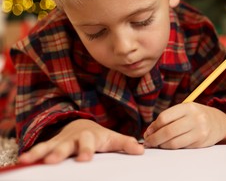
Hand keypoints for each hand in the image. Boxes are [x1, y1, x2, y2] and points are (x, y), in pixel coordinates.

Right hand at [18, 119, 143, 163]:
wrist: (81, 125)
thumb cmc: (99, 136)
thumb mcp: (112, 138)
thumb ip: (125, 143)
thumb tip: (142, 151)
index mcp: (90, 136)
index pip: (89, 143)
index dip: (86, 150)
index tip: (84, 159)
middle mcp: (74, 138)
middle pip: (67, 145)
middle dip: (61, 152)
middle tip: (54, 160)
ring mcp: (61, 141)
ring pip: (50, 146)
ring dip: (41, 153)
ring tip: (29, 160)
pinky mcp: (51, 145)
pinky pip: (40, 149)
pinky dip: (31, 154)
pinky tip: (22, 161)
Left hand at [143, 103, 225, 148]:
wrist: (219, 123)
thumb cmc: (196, 115)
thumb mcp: (185, 110)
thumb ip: (169, 117)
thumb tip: (149, 131)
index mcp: (188, 107)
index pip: (164, 117)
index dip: (153, 126)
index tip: (148, 132)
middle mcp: (195, 118)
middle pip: (168, 131)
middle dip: (154, 138)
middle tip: (148, 142)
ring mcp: (199, 131)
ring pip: (173, 143)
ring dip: (161, 145)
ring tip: (157, 144)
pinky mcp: (200, 143)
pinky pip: (181, 148)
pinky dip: (171, 148)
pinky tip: (168, 145)